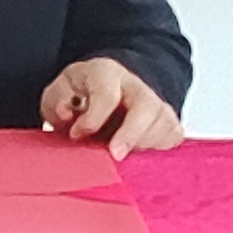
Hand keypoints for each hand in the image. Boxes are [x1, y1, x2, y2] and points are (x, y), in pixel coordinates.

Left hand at [40, 58, 182, 157]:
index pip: (107, 94)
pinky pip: (174, 136)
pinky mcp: (168, 122)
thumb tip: (67, 114)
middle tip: (116, 156)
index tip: (77, 135)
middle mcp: (135, 85)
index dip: (92, 119)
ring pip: (164, 122)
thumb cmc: (79, 95)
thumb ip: (58, 101)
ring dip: (145, 145)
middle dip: (131, 134)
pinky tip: (139, 158)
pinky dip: (160, 150)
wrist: (104, 92)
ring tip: (122, 159)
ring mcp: (155, 102)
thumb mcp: (58, 92)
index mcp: (106, 73)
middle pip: (146, 105)